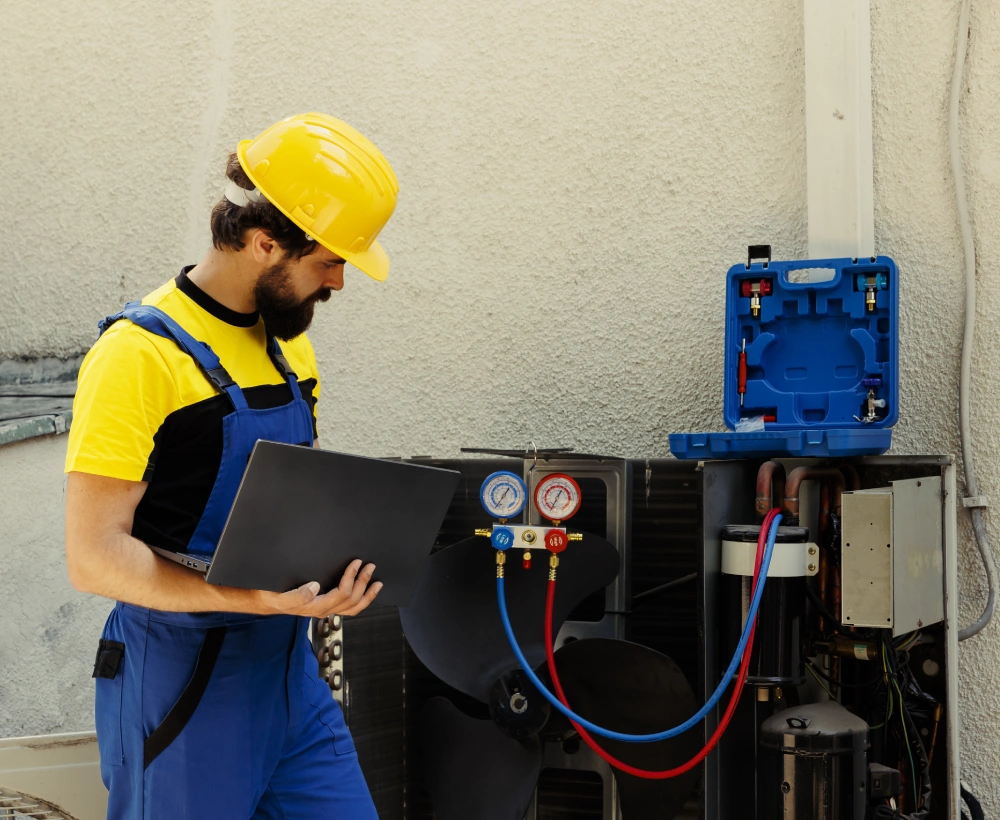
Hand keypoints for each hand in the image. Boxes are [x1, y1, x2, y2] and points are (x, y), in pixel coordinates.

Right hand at [258, 559, 381, 616]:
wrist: (266, 600)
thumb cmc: (273, 596)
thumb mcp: (281, 596)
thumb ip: (297, 595)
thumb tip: (315, 587)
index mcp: (316, 607)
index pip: (341, 593)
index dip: (351, 578)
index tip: (355, 563)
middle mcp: (324, 609)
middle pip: (352, 600)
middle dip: (364, 583)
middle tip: (370, 566)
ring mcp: (326, 608)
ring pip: (353, 607)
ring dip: (367, 594)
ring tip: (377, 583)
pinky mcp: (326, 605)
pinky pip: (348, 607)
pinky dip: (361, 600)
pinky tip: (365, 591)